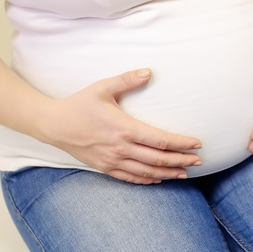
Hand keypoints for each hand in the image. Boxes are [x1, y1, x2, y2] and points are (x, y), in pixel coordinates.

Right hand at [38, 68, 202, 183]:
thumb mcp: (103, 87)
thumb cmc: (79, 104)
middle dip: (181, 160)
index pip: (160, 140)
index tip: (197, 144)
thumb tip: (149, 71)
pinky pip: (131, 178)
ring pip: (147, 172)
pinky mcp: (105, 168)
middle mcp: (121, 148)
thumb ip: (127, 80)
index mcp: (124, 129)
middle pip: (158, 159)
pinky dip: (148, 180)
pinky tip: (159, 179)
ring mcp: (112, 161)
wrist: (53, 125)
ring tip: (186, 172)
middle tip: (199, 160)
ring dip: (168, 173)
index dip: (181, 143)